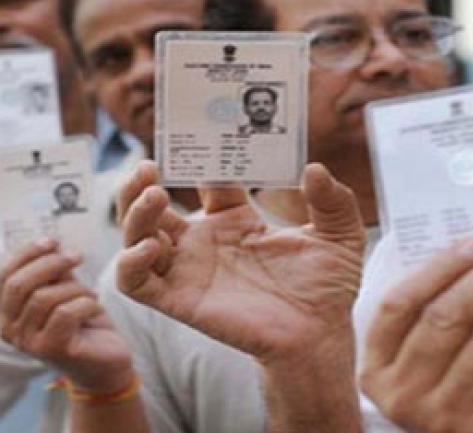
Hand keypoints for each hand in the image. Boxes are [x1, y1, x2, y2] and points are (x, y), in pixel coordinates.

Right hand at [0, 239, 133, 391]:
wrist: (104, 362)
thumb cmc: (81, 323)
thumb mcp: (62, 290)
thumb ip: (51, 272)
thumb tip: (51, 244)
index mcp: (6, 312)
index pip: (4, 276)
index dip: (26, 254)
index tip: (52, 241)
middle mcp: (8, 329)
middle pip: (19, 284)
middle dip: (50, 263)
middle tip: (77, 256)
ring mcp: (26, 342)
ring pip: (44, 297)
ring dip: (75, 288)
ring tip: (91, 294)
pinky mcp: (50, 350)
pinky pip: (65, 313)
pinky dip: (86, 303)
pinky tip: (95, 308)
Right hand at [117, 161, 366, 362]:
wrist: (321, 337)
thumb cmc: (327, 289)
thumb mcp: (340, 234)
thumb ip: (333, 200)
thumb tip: (314, 168)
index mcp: (236, 220)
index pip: (204, 179)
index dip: (200, 157)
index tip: (203, 136)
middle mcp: (204, 242)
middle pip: (153, 206)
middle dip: (141, 183)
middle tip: (148, 165)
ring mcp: (189, 271)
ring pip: (136, 237)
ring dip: (133, 214)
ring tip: (154, 196)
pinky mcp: (180, 301)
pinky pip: (135, 284)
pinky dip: (131, 262)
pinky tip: (154, 246)